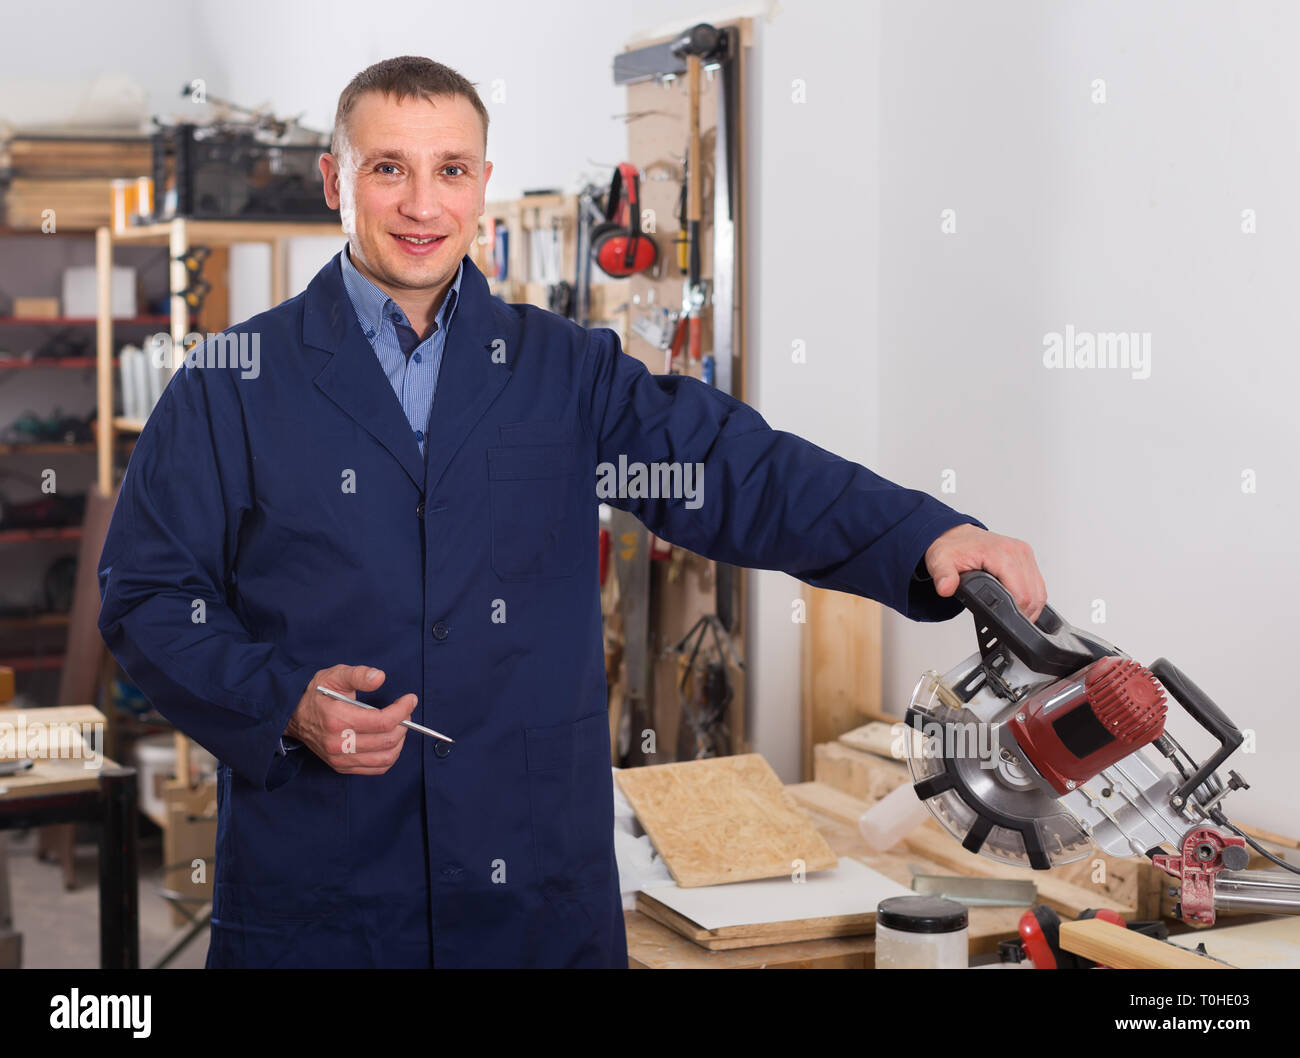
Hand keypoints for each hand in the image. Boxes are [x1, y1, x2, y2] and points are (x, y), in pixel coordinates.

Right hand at [285, 664, 417, 774]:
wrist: (293, 715)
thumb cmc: (316, 693)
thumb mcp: (335, 675)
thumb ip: (358, 674)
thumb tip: (380, 677)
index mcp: (337, 719)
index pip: (382, 722)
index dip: (402, 710)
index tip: (410, 699)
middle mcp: (338, 743)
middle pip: (387, 741)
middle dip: (404, 725)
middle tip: (405, 712)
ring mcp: (340, 758)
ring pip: (385, 758)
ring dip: (400, 742)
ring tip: (399, 726)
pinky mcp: (341, 766)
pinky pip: (376, 769)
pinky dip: (390, 756)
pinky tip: (390, 741)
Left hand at [924, 524, 1046, 621]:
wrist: (955, 535)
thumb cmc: (952, 547)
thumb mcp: (941, 562)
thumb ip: (944, 576)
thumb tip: (945, 588)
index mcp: (1001, 553)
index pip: (1021, 593)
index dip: (1015, 613)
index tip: (1004, 622)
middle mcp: (1017, 551)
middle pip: (1034, 595)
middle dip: (1024, 614)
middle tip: (1008, 622)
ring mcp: (1024, 553)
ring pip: (1040, 590)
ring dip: (1031, 607)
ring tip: (1014, 615)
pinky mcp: (1027, 556)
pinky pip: (1038, 583)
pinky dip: (1032, 596)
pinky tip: (1019, 602)